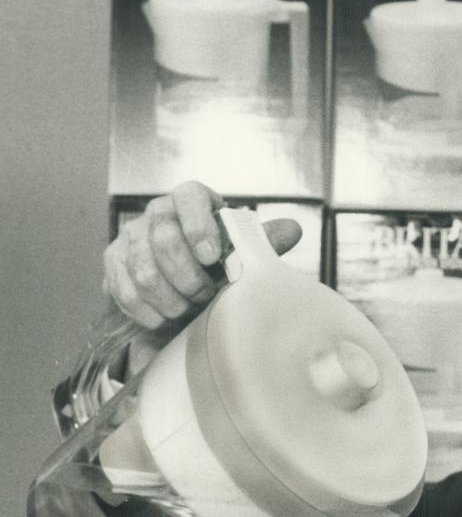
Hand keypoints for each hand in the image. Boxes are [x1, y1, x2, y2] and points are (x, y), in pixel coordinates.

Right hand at [101, 180, 302, 331]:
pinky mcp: (114, 262)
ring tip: (186, 312)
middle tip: (205, 297)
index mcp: (193, 202)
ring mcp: (132, 237)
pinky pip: (124, 289)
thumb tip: (293, 229)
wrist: (184, 296)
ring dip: (169, 299)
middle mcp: (158, 213)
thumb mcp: (243, 256)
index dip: (199, 225)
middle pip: (163, 238)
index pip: (189, 196)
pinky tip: (162, 320)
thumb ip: (263, 243)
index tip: (212, 257)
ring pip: (143, 269)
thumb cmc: (219, 270)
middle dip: (188, 277)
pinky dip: (146, 311)